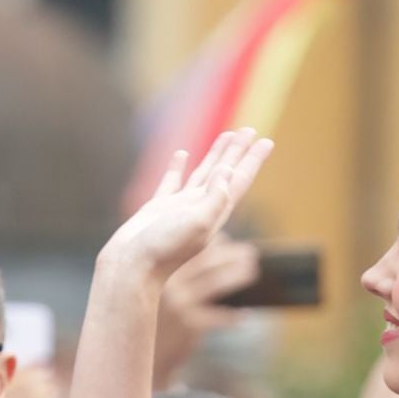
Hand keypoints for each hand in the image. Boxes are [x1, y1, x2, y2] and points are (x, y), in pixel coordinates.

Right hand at [101, 128, 273, 283]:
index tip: (265, 141)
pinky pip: (172, 181)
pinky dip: (178, 167)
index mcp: (214, 211)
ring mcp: (180, 207)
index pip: (238, 179)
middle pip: (225, 173)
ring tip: (227, 135)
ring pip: (203, 173)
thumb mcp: (197, 223)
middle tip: (251, 131)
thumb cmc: (164, 248)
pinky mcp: (159, 208)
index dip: (252, 160)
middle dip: (238, 152)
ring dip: (216, 155)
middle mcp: (201, 207)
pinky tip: (182, 154)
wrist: (133, 266)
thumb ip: (214, 199)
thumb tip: (228, 173)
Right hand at [154, 236, 259, 386]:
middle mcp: (167, 281)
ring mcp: (179, 302)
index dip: (210, 239)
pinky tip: (243, 316)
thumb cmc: (147, 318)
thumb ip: (169, 271)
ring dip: (238, 274)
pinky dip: (233, 316)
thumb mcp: (150, 290)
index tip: (225, 238)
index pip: (188, 244)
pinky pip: (220, 316)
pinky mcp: (190, 325)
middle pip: (207, 259)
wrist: (135, 354)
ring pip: (216, 282)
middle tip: (249, 253)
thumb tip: (201, 251)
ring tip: (252, 271)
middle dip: (232, 254)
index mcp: (155, 267)